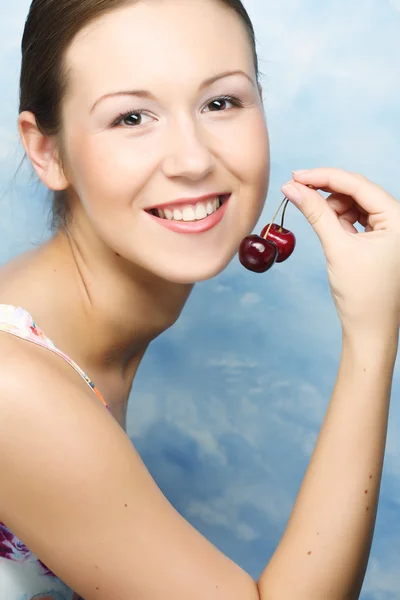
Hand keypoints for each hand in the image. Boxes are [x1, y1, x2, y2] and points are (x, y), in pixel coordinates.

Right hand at [281, 168, 399, 334]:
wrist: (370, 329)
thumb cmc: (362, 294)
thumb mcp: (337, 247)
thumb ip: (315, 213)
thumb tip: (292, 188)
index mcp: (399, 219)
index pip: (359, 185)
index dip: (325, 177)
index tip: (296, 175)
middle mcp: (399, 221)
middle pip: (358, 192)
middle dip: (328, 192)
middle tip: (297, 192)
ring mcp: (391, 231)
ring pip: (356, 205)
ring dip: (333, 209)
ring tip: (320, 225)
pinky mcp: (381, 240)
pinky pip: (357, 220)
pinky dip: (339, 221)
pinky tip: (328, 229)